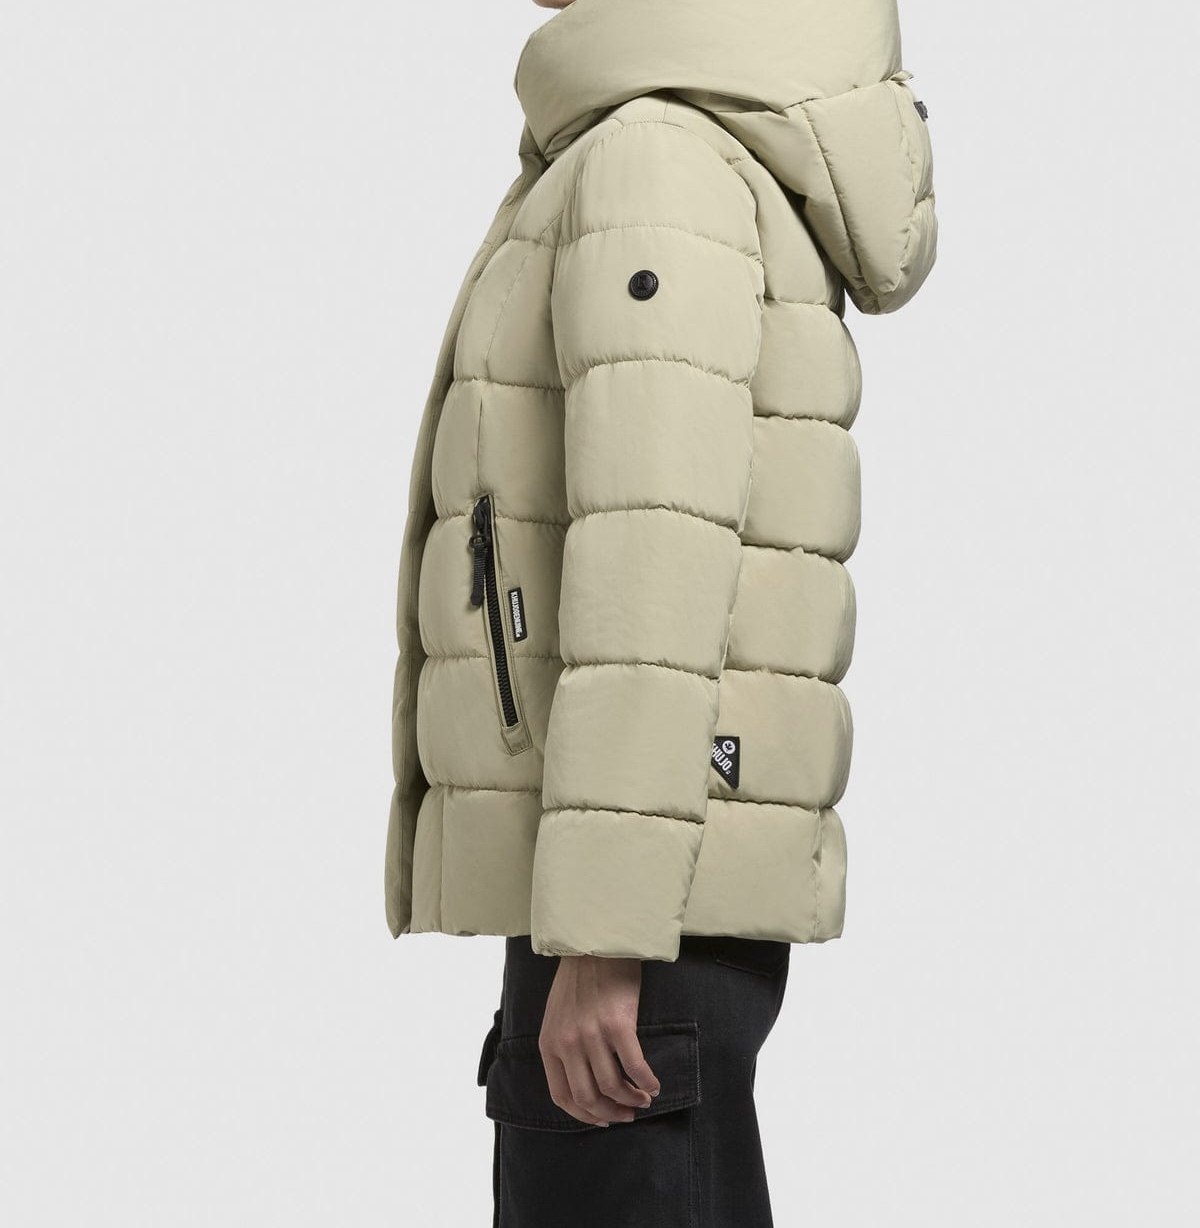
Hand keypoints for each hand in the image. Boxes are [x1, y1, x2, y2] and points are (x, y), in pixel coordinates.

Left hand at [538, 954, 661, 1126]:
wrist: (595, 942)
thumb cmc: (579, 977)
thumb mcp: (557, 1015)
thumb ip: (563, 1045)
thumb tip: (582, 1078)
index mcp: (550, 1044)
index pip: (563, 1096)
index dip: (585, 1115)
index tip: (603, 1118)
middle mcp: (567, 1043)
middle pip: (589, 1097)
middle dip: (611, 1113)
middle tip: (628, 1114)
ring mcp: (592, 1034)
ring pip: (613, 1086)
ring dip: (632, 1100)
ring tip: (644, 1099)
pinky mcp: (617, 1024)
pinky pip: (634, 1066)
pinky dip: (647, 1081)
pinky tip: (654, 1084)